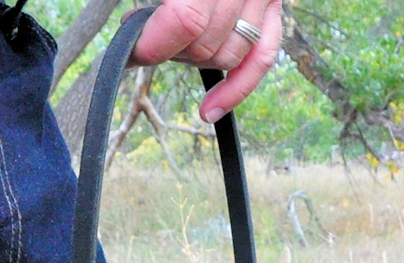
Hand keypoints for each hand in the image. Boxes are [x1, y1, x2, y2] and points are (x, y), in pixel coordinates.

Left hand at [130, 0, 281, 123]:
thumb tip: (130, 26)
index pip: (188, 20)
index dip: (155, 43)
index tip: (133, 49)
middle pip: (207, 42)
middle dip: (171, 51)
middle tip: (146, 39)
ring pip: (232, 54)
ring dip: (195, 60)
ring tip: (170, 45)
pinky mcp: (274, 5)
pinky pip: (264, 56)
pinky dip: (238, 88)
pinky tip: (209, 110)